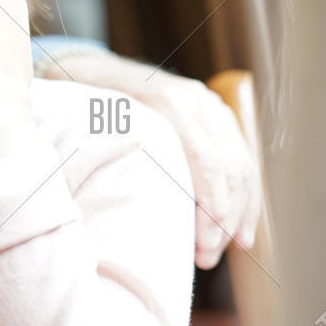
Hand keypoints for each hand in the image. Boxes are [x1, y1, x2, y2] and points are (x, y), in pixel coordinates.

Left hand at [51, 53, 261, 267]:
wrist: (91, 67)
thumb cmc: (81, 105)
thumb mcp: (87, 126)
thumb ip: (105, 154)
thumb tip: (111, 213)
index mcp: (167, 103)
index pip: (206, 162)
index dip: (211, 209)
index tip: (203, 247)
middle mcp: (195, 101)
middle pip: (228, 167)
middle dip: (224, 219)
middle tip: (209, 257)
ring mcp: (209, 105)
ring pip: (241, 164)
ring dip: (239, 211)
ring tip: (228, 249)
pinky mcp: (215, 116)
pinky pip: (240, 158)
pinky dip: (244, 194)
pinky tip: (240, 227)